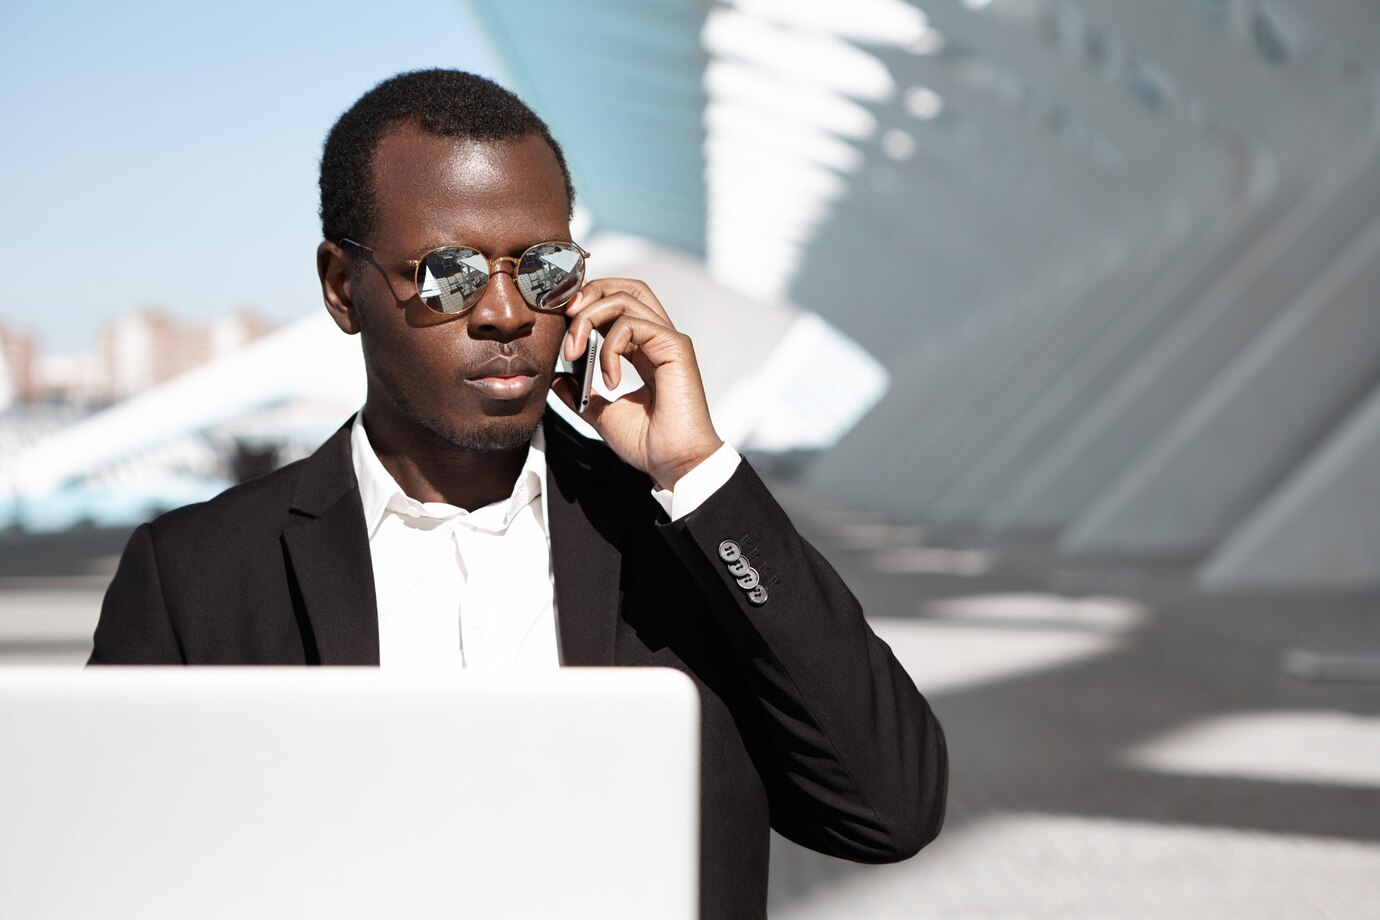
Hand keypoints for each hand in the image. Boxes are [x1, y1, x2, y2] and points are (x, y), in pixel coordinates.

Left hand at [552, 278, 722, 489]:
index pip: (617, 303)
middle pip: (625, 286)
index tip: (562, 325)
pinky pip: (632, 324)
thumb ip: (581, 393)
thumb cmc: (649, 444)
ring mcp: (669, 340)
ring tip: (575, 352)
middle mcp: (658, 338)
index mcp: (644, 349)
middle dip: (589, 292)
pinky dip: (609, 347)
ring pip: (625, 298)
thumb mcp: (602, 414)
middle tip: (565, 318)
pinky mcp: (675, 347)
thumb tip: (557, 379)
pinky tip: (609, 379)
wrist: (674, 464)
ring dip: (589, 319)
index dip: (587, 303)